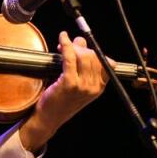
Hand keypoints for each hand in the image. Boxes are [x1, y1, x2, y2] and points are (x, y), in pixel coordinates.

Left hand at [17, 31, 107, 151]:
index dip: (95, 51)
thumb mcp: (77, 85)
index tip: (82, 48)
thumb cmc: (61, 100)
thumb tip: (80, 41)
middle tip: (69, 45)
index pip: (106, 63)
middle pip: (94, 56)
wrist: (49, 118)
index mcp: (99, 88)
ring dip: (72, 46)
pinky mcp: (69, 83)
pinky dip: (66, 45)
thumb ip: (82, 65)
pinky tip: (62, 38)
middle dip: (81, 47)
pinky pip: (70, 58)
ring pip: (83, 56)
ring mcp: (82, 86)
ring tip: (63, 45)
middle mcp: (93, 87)